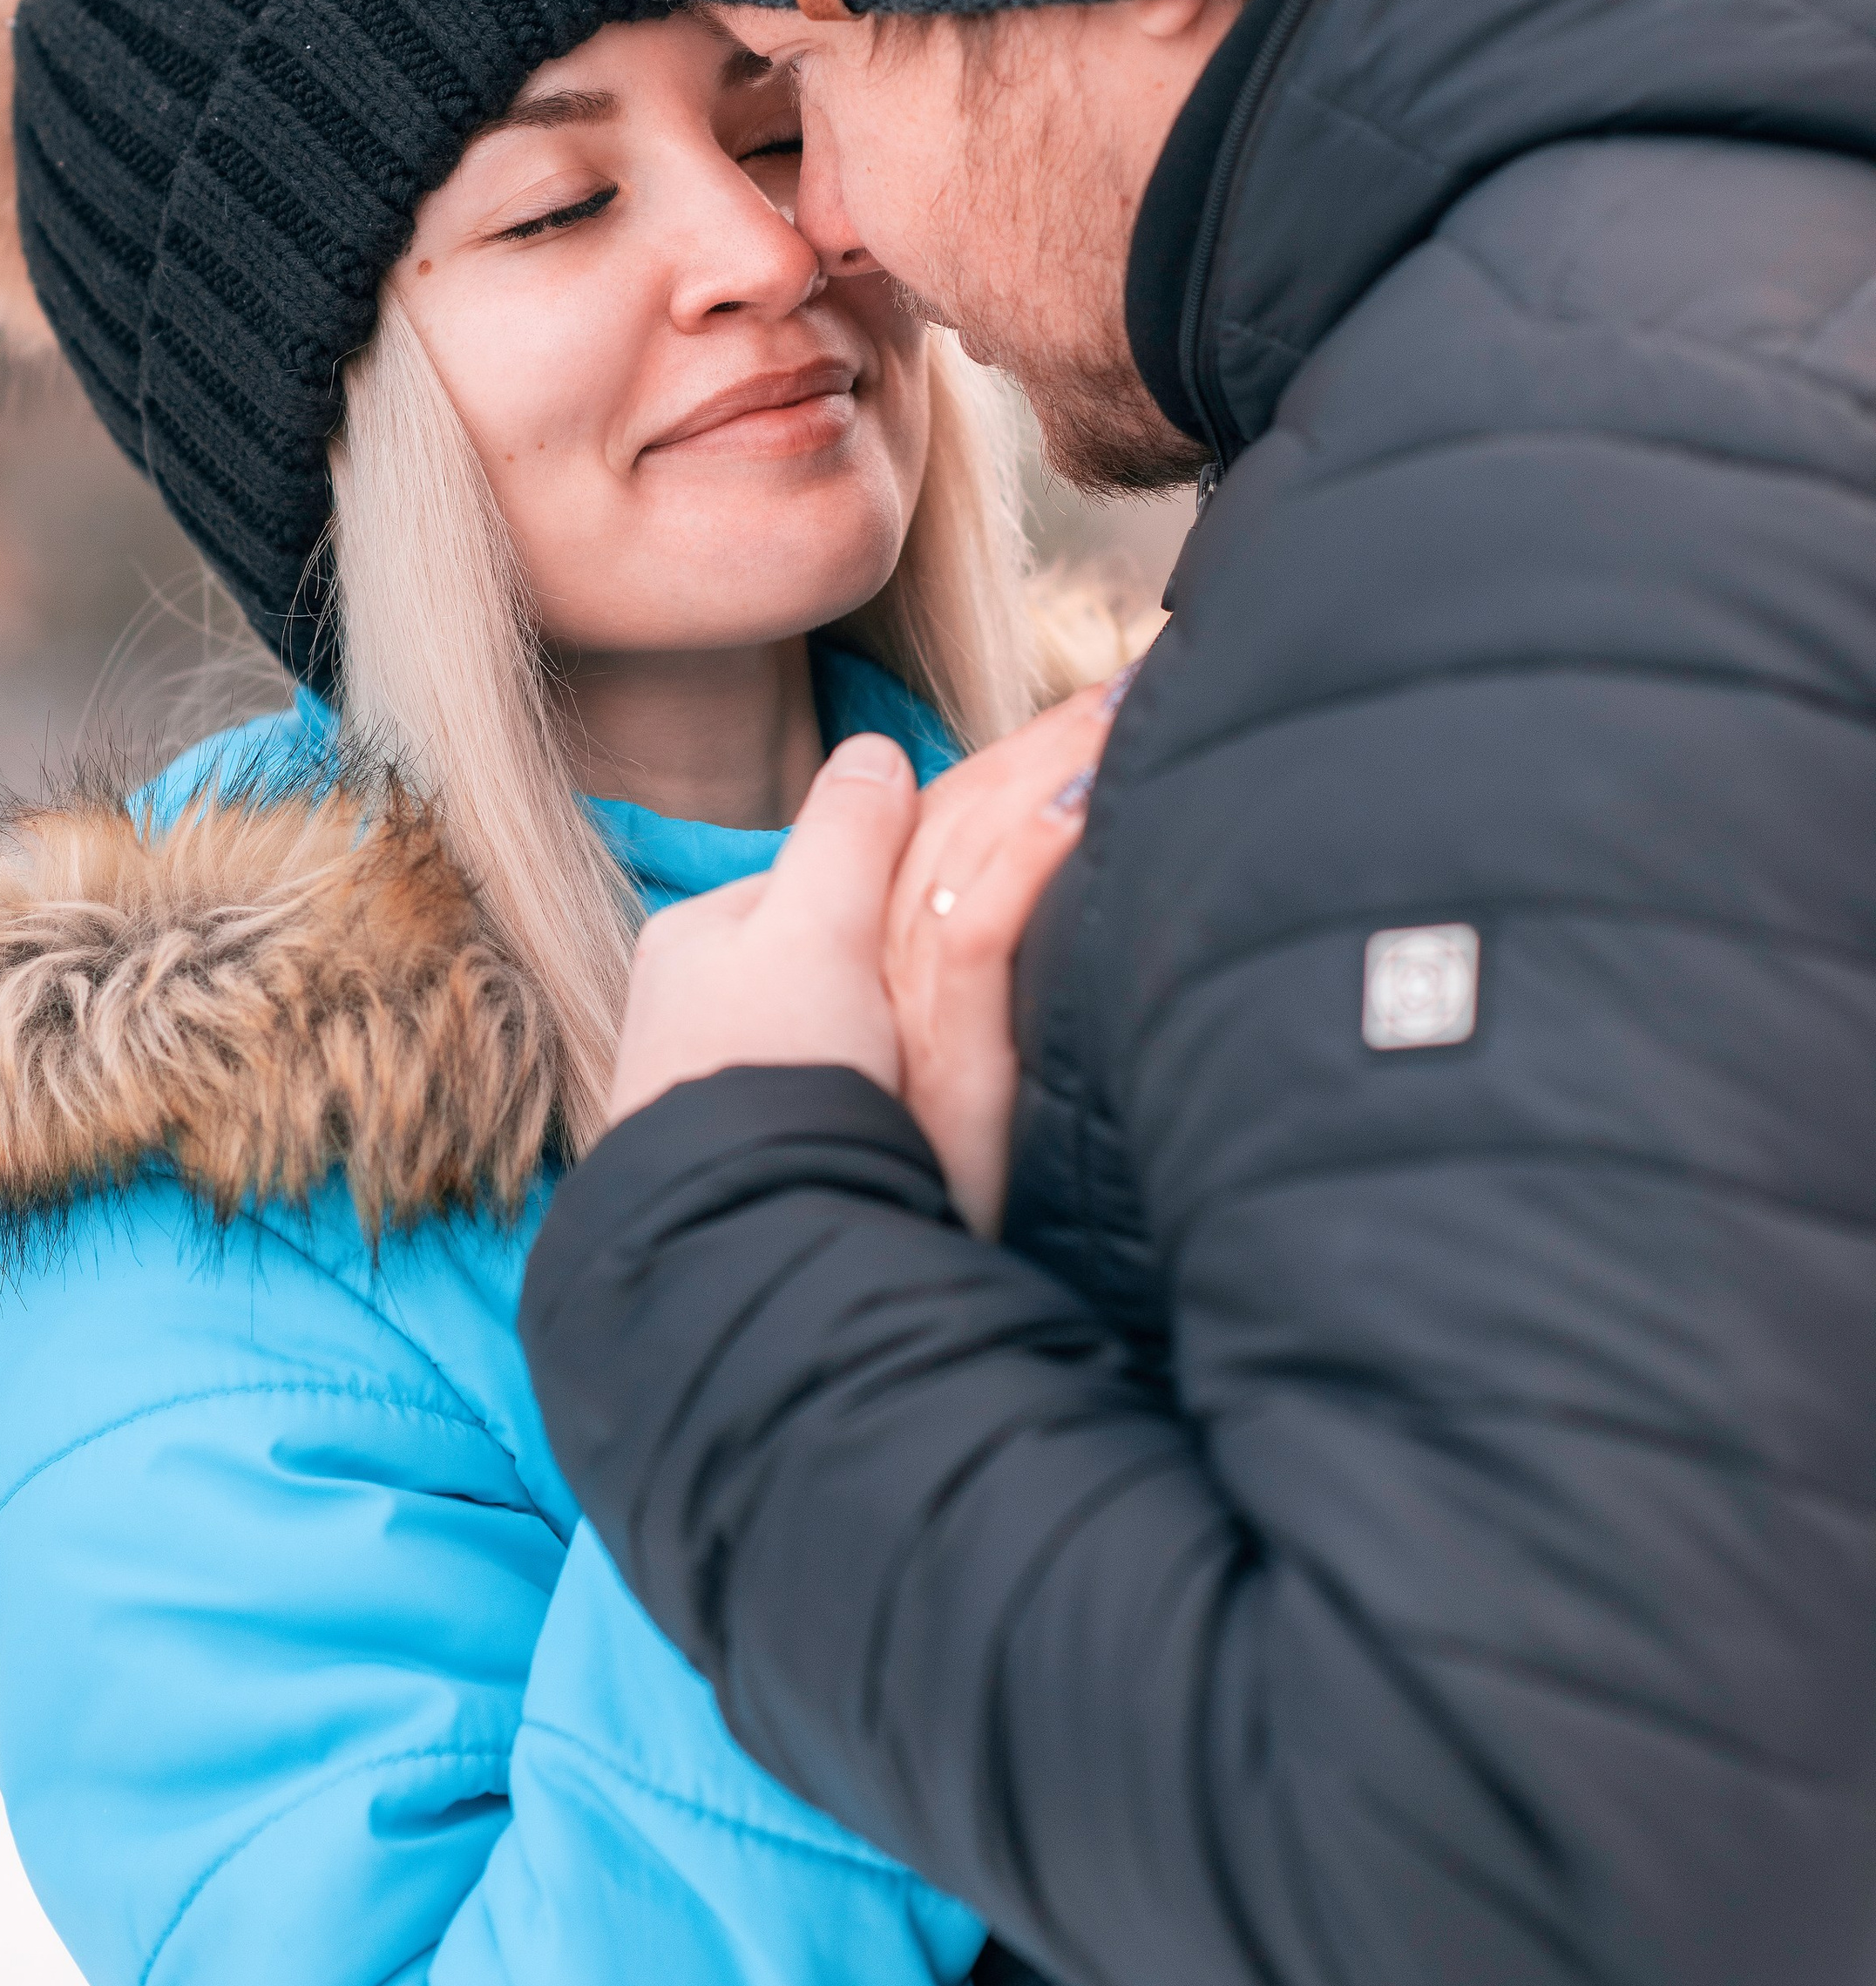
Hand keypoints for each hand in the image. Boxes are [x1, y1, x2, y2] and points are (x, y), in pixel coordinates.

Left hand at [606, 735, 919, 1125]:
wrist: (739, 1234)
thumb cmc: (773, 1068)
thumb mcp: (820, 926)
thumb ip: (851, 833)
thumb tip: (877, 753)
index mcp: (690, 935)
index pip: (811, 884)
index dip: (890, 898)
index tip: (941, 929)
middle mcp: (675, 1003)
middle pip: (812, 958)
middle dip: (874, 976)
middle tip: (924, 1023)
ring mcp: (689, 1085)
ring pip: (813, 1032)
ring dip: (866, 1047)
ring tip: (904, 1085)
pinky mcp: (719, 1156)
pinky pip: (801, 1099)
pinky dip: (843, 1104)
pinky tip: (872, 1131)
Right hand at [880, 680, 1127, 1234]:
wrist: (862, 1302)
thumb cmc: (923, 1197)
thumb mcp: (952, 1083)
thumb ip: (965, 980)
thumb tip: (1059, 900)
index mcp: (853, 969)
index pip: (921, 836)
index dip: (1004, 773)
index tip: (1088, 724)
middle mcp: (866, 984)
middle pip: (942, 826)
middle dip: (1038, 746)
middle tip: (1132, 684)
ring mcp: (900, 1024)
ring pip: (954, 856)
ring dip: (1045, 769)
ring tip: (1125, 705)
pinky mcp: (944, 1073)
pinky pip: (974, 935)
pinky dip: (1030, 855)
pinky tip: (1088, 799)